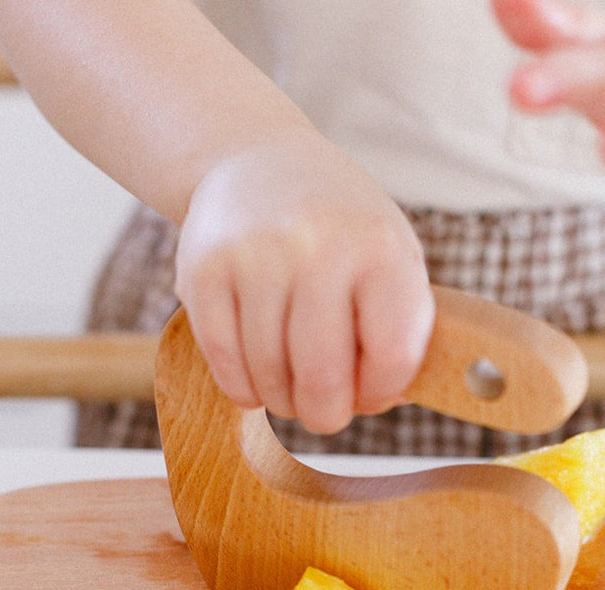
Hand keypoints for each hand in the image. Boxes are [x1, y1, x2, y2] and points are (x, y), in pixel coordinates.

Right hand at [174, 132, 434, 433]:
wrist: (260, 160)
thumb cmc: (340, 232)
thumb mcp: (391, 260)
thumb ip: (401, 331)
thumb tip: (388, 399)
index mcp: (382, 248)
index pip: (392, 356)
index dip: (381, 393)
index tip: (370, 394)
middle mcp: (318, 246)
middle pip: (322, 378)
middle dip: (325, 414)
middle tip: (323, 414)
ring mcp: (256, 255)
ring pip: (268, 376)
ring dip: (281, 401)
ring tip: (290, 388)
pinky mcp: (203, 269)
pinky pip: (223, 363)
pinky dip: (242, 387)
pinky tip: (255, 378)